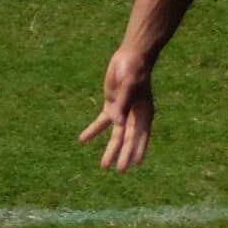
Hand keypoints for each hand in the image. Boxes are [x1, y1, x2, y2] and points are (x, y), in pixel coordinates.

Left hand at [76, 47, 155, 171]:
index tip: (135, 164)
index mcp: (144, 113)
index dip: (137, 149)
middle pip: (127, 139)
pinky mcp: (111, 106)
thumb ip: (122, 104)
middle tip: (118, 170)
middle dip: (123, 154)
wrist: (130, 57)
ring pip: (116, 135)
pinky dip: (93, 131)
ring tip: (103, 166)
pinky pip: (102, 122)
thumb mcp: (129, 86)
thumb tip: (116, 122)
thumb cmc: (134, 70)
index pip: (140, 135)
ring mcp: (122, 112)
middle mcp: (134, 116)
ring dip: (110, 149)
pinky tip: (83, 139)